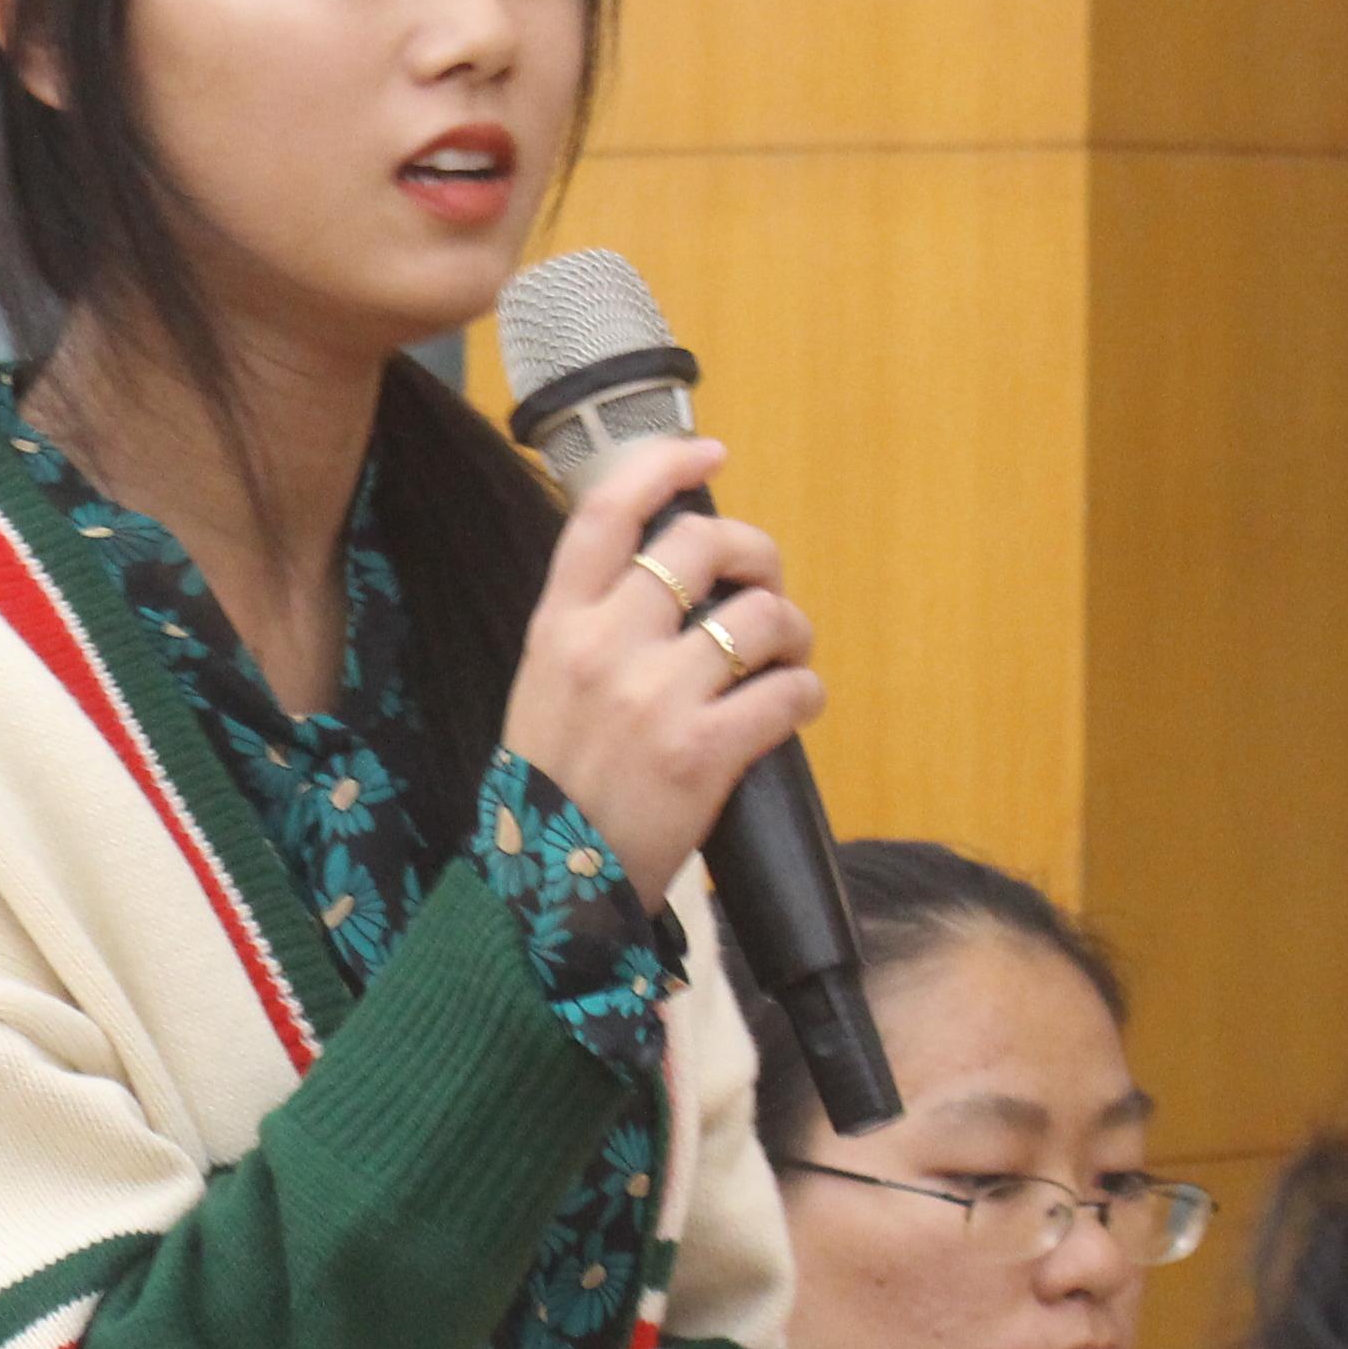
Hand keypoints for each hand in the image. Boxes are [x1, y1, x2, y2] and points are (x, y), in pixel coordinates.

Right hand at [491, 431, 821, 901]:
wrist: (541, 896)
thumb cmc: (547, 795)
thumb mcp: (541, 689)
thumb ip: (590, 629)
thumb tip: (668, 578)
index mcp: (556, 626)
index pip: (605, 512)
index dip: (665, 466)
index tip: (710, 453)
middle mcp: (603, 647)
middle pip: (701, 546)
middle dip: (755, 555)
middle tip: (764, 587)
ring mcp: (654, 699)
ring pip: (761, 616)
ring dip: (791, 631)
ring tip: (783, 659)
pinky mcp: (704, 753)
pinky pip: (789, 692)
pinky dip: (806, 694)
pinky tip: (793, 708)